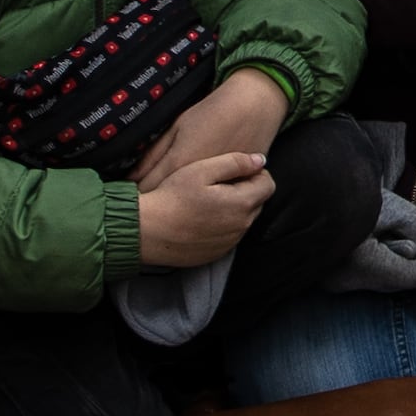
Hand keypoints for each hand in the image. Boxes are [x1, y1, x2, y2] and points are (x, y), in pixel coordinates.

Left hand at [131, 68, 289, 191]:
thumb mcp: (178, 127)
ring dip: (182, 205)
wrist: (255, 105)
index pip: (148, 189)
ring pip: (193, 206)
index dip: (138, 193)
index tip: (134, 193)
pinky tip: (201, 197)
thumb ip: (154, 154)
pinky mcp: (236, 188)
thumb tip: (132, 178)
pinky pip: (216, 203)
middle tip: (153, 198)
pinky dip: (206, 202)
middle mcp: (198, 180)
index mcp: (180, 163)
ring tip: (176, 200)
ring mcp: (218, 186)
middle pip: (168, 202)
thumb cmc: (213, 111)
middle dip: (157, 201)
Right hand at [132, 148, 275, 269]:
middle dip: (245, 191)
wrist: (147, 231)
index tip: (235, 171)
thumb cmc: (172, 197)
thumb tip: (261, 161)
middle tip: (219, 184)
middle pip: (257, 203)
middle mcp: (241, 227)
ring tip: (207, 201)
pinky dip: (222, 226)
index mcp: (242, 204)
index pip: (268, 185)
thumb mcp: (202, 169)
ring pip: (243, 221)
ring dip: (234, 209)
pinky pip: (229, 236)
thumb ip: (236, 162)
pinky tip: (201, 218)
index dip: (255, 174)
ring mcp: (229, 244)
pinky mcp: (215, 254)